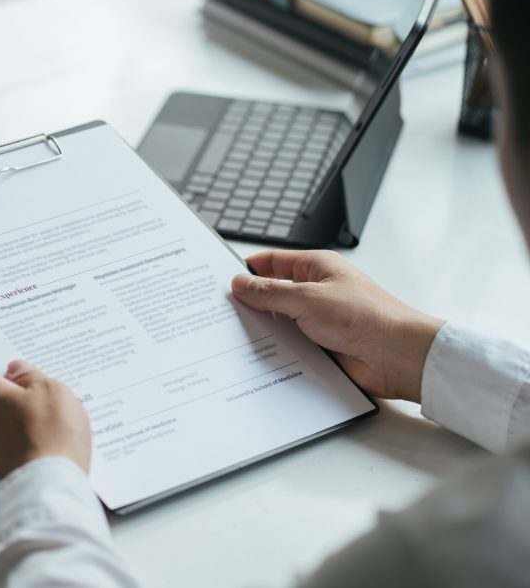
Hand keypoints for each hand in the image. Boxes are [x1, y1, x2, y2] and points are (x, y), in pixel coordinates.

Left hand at [0, 360, 91, 477]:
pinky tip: (56, 444)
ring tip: (56, 422)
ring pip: (7, 426)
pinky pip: (19, 447)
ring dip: (26, 421)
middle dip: (15, 395)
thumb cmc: (50, 436)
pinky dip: (34, 443)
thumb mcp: (50, 389)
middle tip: (41, 393)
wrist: (52, 488)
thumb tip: (19, 370)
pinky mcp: (10, 469)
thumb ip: (31, 375)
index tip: (11, 368)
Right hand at [231, 250, 443, 402]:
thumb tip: (241, 284)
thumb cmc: (367, 317)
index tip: (222, 280)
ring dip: (264, 329)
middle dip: (251, 302)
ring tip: (236, 335)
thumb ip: (270, 292)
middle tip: (222, 311)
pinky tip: (260, 355)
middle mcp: (316, 291)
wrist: (397, 356)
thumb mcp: (308, 298)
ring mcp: (318, 319)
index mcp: (316, 267)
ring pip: (279, 321)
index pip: (272, 261)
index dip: (247, 269)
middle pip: (273, 292)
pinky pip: (290, 345)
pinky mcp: (320, 345)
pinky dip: (276, 349)